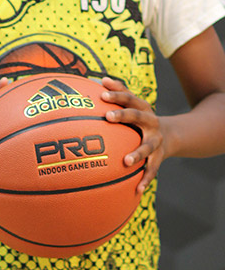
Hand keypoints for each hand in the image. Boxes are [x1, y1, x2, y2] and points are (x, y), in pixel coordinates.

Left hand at [101, 76, 167, 193]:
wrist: (171, 135)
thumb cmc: (141, 117)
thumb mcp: (134, 104)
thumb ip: (119, 91)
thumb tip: (99, 79)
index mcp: (143, 107)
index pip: (129, 98)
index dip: (116, 95)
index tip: (102, 94)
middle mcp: (151, 122)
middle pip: (137, 116)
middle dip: (124, 116)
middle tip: (108, 116)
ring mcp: (156, 141)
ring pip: (148, 147)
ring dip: (137, 153)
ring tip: (126, 161)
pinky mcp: (159, 157)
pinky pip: (152, 170)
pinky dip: (145, 180)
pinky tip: (137, 190)